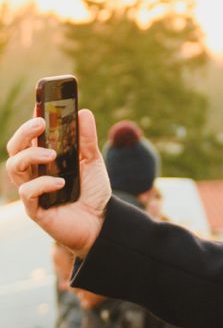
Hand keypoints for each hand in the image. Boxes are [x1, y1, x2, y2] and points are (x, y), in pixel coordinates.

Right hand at [6, 110, 109, 257]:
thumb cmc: (93, 192)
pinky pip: (27, 192)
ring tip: (52, 154)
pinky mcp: (35, 209)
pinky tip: (61, 183)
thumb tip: (83, 112)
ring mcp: (32, 190)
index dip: (31, 121)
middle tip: (39, 123)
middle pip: (14, 148)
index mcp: (45, 159)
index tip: (39, 103)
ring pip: (13, 166)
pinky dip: (42, 184)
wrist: (103, 223)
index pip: (30, 137)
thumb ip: (86, 139)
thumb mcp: (93, 162)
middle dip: (23, 132)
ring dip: (31, 155)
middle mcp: (34, 172)